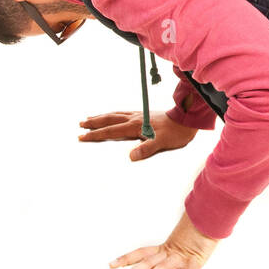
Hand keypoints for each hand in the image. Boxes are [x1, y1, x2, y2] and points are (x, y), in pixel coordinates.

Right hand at [78, 110, 198, 160]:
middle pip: (109, 119)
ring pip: (115, 114)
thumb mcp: (162, 143)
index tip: (82, 137)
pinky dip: (112, 114)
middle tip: (80, 125)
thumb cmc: (176, 132)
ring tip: (90, 118)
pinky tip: (112, 115)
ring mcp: (139, 115)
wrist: (187, 119)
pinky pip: (122, 112)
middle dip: (94, 123)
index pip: (111, 130)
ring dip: (101, 116)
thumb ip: (147, 149)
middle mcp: (135, 118)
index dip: (96, 134)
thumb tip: (131, 156)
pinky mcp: (144, 114)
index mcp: (136, 126)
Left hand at [109, 211, 218, 268]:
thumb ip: (170, 251)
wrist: (209, 219)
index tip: (111, 265)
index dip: (126, 258)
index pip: (140, 253)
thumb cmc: (196, 232)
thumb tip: (160, 259)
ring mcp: (180, 257)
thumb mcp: (179, 243)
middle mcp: (168, 253)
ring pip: (162, 268)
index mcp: (164, 249)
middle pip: (146, 263)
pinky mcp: (195, 260)